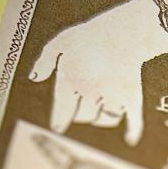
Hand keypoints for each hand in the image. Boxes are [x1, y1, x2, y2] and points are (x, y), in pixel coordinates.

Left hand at [28, 0, 167, 144]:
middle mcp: (90, 93)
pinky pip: (132, 121)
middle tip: (79, 111)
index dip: (59, 120)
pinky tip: (130, 139)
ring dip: (98, 118)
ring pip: (103, 119)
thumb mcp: (60, 41)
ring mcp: (112, 97)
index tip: (57, 127)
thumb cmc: (89, 35)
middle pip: (83, 116)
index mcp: (71, 81)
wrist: (122, 30)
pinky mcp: (131, 98)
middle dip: (79, 114)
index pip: (63, 109)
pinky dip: (132, 131)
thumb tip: (34, 79)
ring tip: (96, 111)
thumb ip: (44, 61)